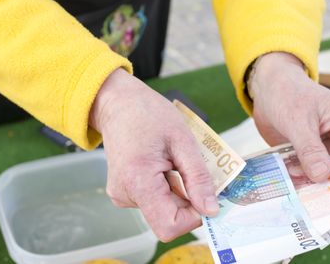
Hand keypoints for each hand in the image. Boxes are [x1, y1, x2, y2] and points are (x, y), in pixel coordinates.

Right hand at [89, 69, 218, 240]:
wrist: (118, 103)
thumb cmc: (148, 114)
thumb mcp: (182, 140)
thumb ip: (198, 177)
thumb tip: (212, 210)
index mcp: (138, 181)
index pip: (170, 225)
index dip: (194, 215)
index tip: (204, 192)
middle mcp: (124, 194)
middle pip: (168, 218)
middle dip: (187, 199)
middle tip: (189, 168)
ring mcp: (121, 195)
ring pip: (163, 210)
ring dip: (177, 190)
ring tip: (171, 161)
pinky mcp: (123, 192)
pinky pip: (153, 201)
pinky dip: (166, 187)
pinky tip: (161, 164)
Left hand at [250, 52, 329, 208]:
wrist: (268, 87)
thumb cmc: (287, 93)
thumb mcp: (297, 120)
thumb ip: (309, 148)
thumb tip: (323, 177)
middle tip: (306, 183)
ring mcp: (327, 147)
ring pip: (329, 175)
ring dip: (311, 179)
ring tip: (290, 171)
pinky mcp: (311, 154)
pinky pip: (313, 173)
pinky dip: (301, 176)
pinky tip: (287, 171)